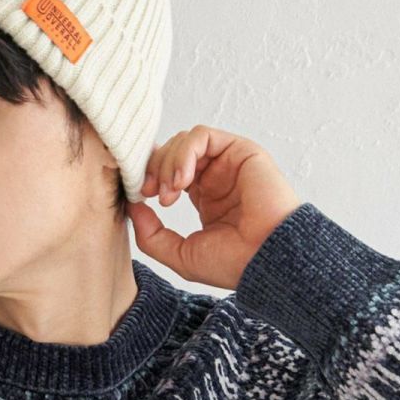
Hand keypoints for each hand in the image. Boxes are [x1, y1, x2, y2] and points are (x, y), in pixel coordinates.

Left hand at [126, 125, 302, 289]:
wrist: (265, 259)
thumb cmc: (233, 264)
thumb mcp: (180, 255)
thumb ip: (152, 234)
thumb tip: (133, 206)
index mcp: (205, 198)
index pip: (168, 172)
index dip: (149, 178)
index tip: (139, 196)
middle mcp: (217, 177)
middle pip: (172, 153)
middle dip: (154, 169)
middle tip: (150, 193)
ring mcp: (229, 163)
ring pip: (184, 141)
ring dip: (167, 163)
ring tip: (169, 193)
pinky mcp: (240, 151)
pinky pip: (202, 136)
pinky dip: (184, 152)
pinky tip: (182, 179)